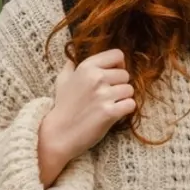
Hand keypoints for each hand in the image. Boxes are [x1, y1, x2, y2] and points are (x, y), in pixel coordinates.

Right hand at [37, 49, 134, 186]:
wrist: (59, 134)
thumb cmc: (62, 107)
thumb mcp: (62, 82)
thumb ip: (69, 68)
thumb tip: (71, 60)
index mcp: (87, 67)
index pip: (117, 55)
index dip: (119, 65)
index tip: (113, 75)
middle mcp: (96, 78)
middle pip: (125, 75)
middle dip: (120, 85)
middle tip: (109, 96)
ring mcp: (103, 95)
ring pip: (129, 90)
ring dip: (123, 98)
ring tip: (111, 105)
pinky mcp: (110, 112)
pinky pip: (131, 104)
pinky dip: (126, 110)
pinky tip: (115, 113)